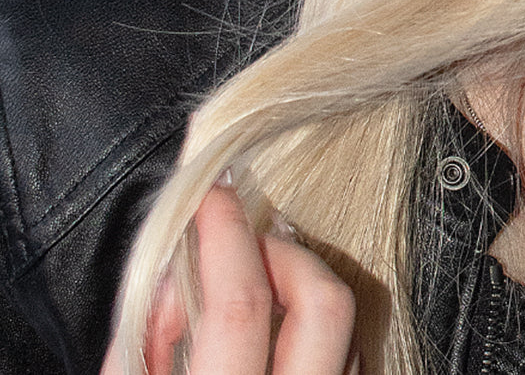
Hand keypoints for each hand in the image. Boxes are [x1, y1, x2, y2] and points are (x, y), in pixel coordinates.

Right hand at [101, 185, 356, 374]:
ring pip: (348, 328)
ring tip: (256, 287)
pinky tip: (282, 331)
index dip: (224, 236)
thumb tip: (178, 270)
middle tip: (241, 243)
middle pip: (324, 303)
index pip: (241, 306)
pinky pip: (352, 361)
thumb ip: (145, 336)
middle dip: (281, 252)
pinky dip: (318, 332)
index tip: (212, 194)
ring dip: (302, 290)